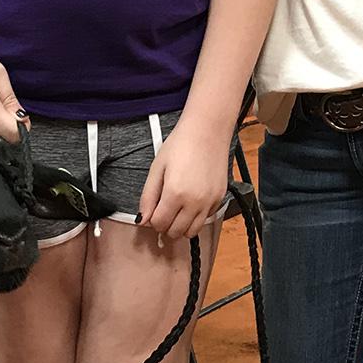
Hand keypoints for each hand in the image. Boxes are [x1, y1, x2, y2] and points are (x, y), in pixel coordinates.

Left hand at [138, 121, 229, 242]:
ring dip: (181, 225)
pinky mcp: (219, 198)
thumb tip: (142, 220)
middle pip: (175, 232)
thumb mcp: (157, 169)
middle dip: (166, 225)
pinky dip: (196, 217)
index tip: (154, 210)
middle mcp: (194, 202)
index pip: (159, 224)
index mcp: (175, 194)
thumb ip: (148, 197)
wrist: (207, 130)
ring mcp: (209, 202)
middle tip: (164, 210)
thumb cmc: (180, 145)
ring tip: (177, 210)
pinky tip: (191, 201)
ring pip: (192, 231)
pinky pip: (205, 219)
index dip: (153, 220)